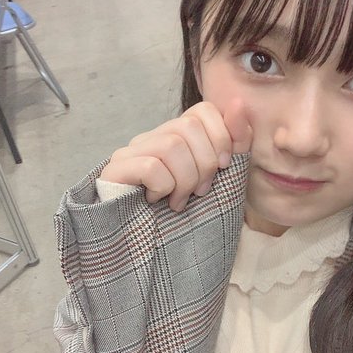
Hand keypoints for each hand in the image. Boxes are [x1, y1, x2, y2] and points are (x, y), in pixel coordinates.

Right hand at [100, 99, 251, 210]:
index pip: (203, 110)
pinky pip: (151, 167)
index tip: (224, 166)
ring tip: (180, 201)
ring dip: (185, 180)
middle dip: (205, 164)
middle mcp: (151, 138)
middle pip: (188, 126)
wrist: (155, 250)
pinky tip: (158, 201)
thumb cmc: (190, 214)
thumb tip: (238, 103)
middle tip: (201, 191)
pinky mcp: (114, 172)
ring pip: (171, 146)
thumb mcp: (222, 177)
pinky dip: (164, 187)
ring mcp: (130, 153)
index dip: (221, 136)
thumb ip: (235, 141)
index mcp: (176, 136)